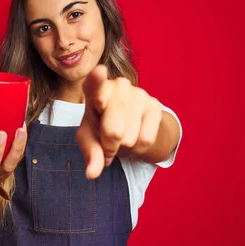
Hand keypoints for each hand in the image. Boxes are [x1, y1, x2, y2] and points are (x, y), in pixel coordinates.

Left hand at [76, 65, 161, 179]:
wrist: (129, 124)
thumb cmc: (101, 127)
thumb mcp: (89, 139)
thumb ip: (90, 154)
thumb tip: (92, 174)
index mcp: (95, 91)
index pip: (94, 85)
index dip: (97, 80)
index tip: (99, 71)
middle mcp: (117, 86)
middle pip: (113, 131)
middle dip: (109, 146)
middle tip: (108, 141)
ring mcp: (138, 94)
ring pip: (129, 138)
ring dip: (124, 146)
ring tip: (122, 135)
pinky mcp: (155, 105)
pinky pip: (146, 139)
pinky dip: (138, 147)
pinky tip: (135, 134)